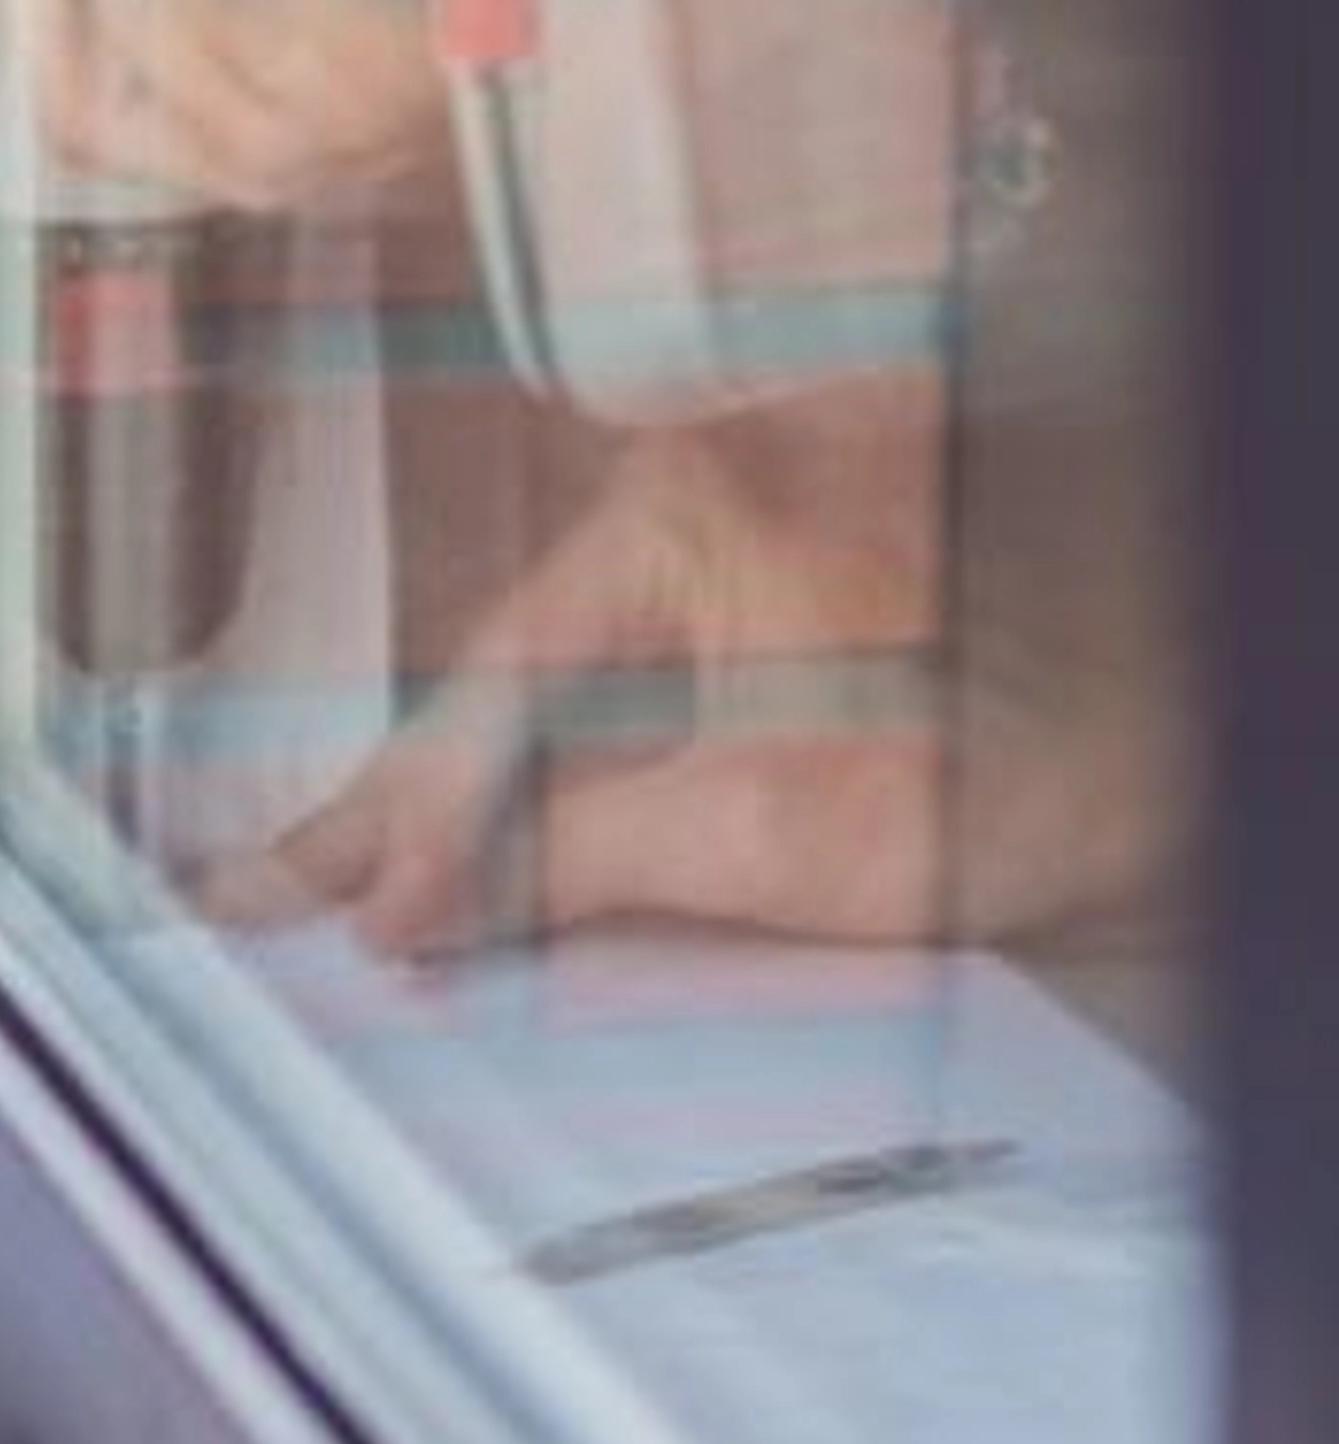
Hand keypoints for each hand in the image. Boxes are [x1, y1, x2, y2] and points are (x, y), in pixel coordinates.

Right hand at [211, 388, 1172, 958]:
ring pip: (548, 713)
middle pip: (497, 689)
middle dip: (382, 809)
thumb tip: (412, 910)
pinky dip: (536, 807)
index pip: (496, 690)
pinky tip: (466, 876)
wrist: (1199, 740)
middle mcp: (691, 520)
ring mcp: (734, 577)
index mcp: (682, 515)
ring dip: (445, 818)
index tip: (351, 929)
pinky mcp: (777, 646)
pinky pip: (614, 729)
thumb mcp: (780, 827)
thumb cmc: (1027, 754)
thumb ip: (578, 857)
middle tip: (244, 898)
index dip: (414, 823)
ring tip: (313, 891)